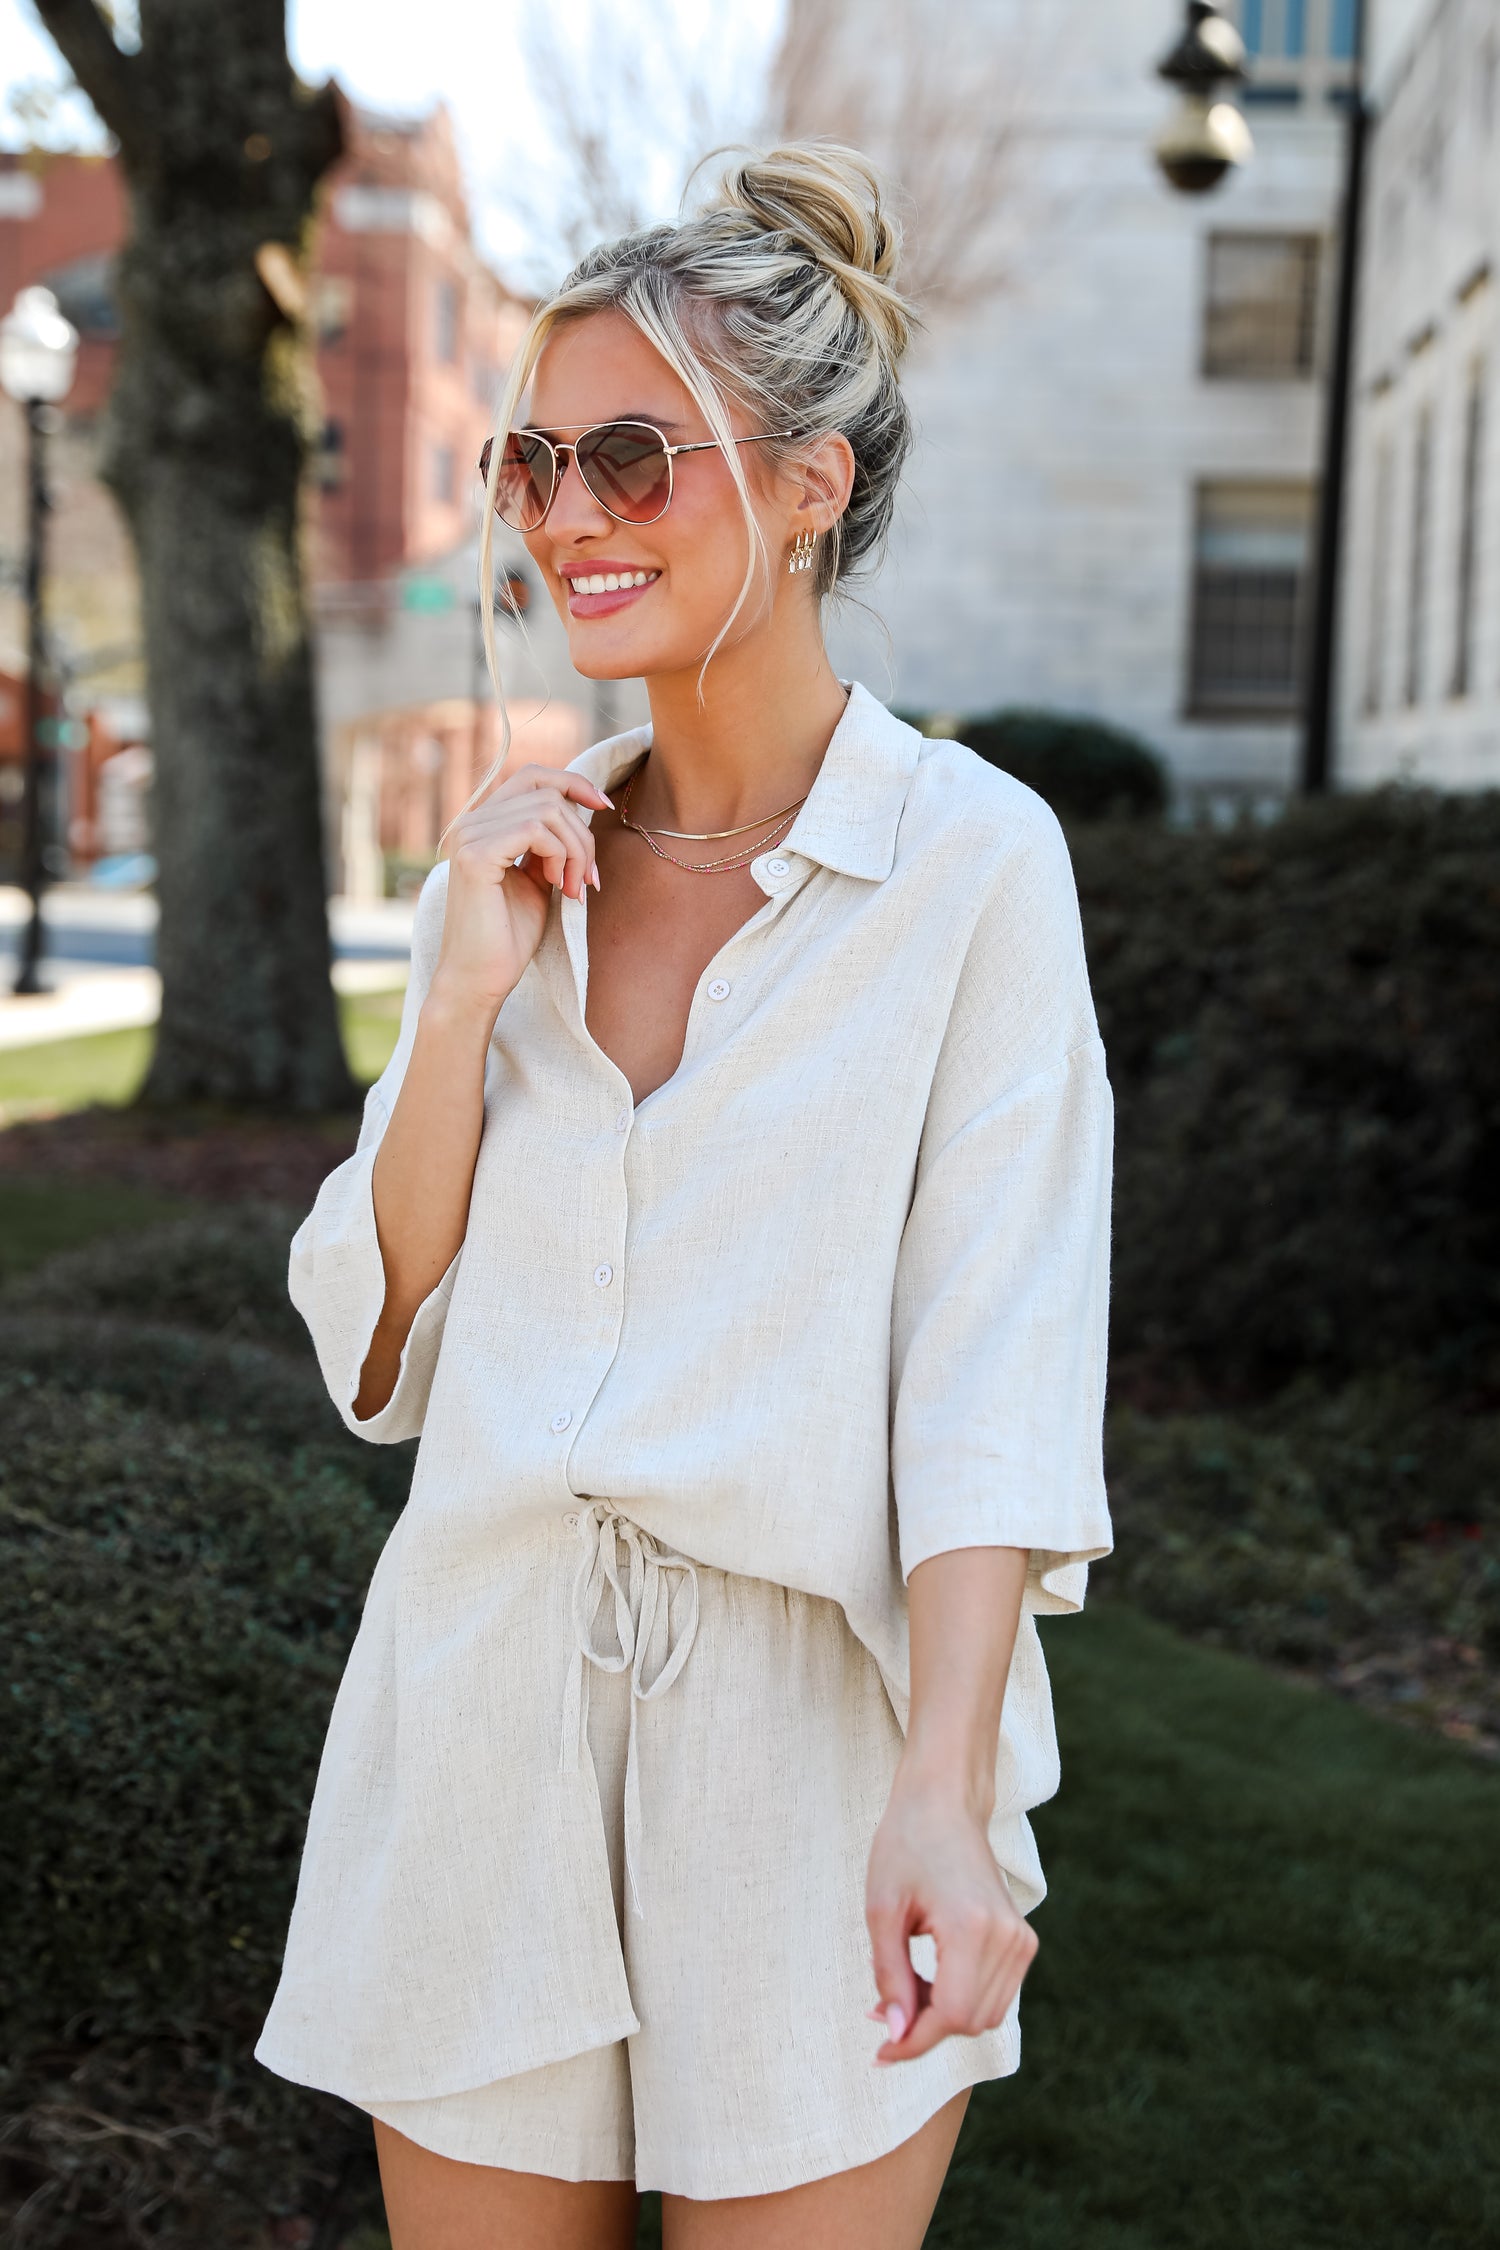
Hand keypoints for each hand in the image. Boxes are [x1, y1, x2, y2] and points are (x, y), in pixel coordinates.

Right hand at [427, 763, 613, 1017]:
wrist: (479, 980)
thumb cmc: (508, 937)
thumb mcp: (538, 879)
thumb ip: (550, 844)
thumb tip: (581, 810)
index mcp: (483, 824)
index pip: (532, 777)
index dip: (573, 783)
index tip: (603, 807)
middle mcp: (470, 822)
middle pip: (546, 791)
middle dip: (581, 833)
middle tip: (589, 880)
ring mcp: (469, 836)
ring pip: (548, 809)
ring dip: (576, 849)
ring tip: (574, 889)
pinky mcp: (475, 855)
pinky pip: (536, 830)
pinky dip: (561, 856)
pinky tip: (559, 887)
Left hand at [865, 1775, 1037, 2064]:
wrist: (945, 1803)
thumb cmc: (905, 1845)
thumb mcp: (882, 1911)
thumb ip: (890, 1978)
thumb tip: (897, 2036)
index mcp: (974, 1927)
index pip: (952, 2016)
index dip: (914, 2042)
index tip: (880, 2050)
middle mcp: (1008, 1937)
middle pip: (970, 2022)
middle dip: (924, 2027)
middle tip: (883, 2005)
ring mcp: (1022, 1939)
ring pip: (985, 2015)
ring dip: (942, 2015)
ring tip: (904, 1983)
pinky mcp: (1023, 1940)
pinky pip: (995, 1995)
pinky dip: (961, 1999)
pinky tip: (929, 1976)